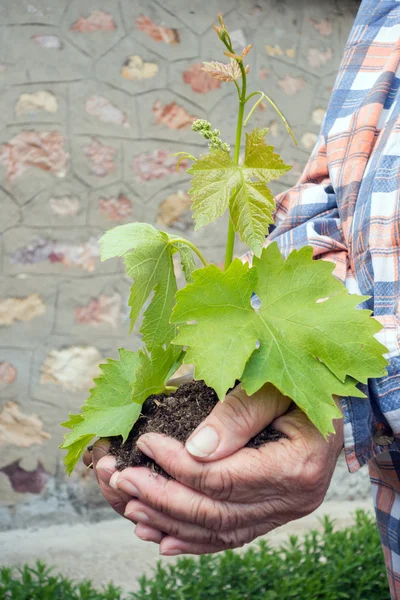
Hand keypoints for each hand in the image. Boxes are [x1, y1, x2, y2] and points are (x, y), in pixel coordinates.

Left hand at [89, 383, 342, 554]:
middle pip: (216, 511)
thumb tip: (196, 450)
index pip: (223, 477)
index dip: (177, 464)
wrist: (335, 401)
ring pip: (219, 529)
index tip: (145, 444)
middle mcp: (293, 499)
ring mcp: (285, 511)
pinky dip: (194, 540)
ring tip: (130, 508)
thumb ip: (240, 413)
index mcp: (296, 465)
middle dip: (163, 497)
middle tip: (122, 480)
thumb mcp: (275, 385)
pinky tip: (163, 538)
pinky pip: (231, 535)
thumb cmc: (304, 381)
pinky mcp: (274, 513)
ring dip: (170, 522)